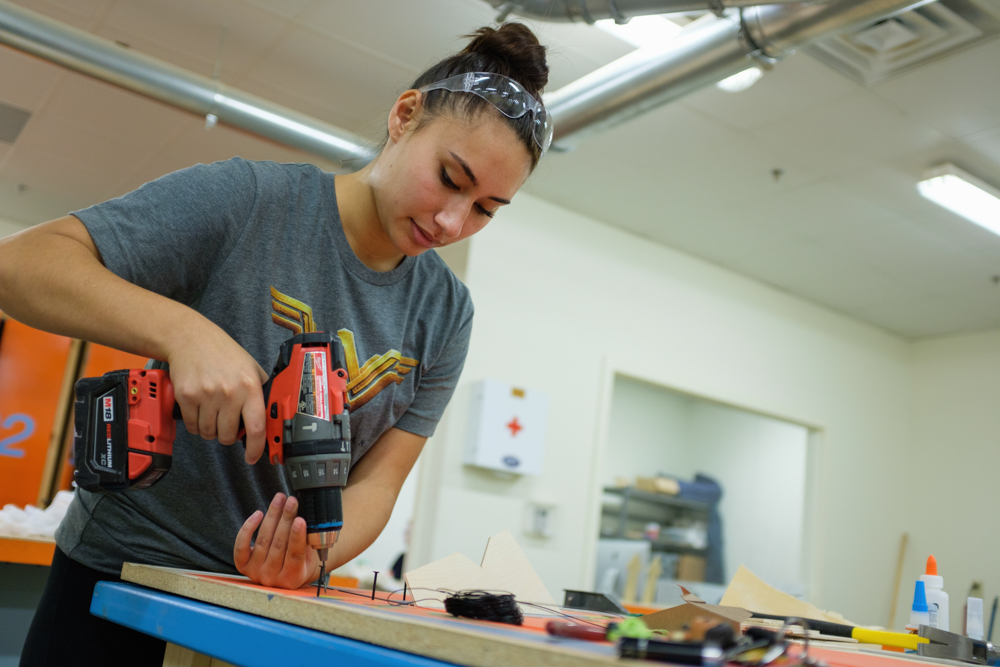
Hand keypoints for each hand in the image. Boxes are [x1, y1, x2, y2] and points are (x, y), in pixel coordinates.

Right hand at [166, 321, 269, 462]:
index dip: (256, 448)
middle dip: (227, 436)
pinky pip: (192, 427)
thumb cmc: (223, 353)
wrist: (191, 339)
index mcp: (250, 387)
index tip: (252, 457)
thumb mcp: (251, 368)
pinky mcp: (186, 397)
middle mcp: (230, 393)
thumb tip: (266, 420)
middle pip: (227, 436)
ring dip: (210, 430)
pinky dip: (195, 425)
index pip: (256, 427)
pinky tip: (199, 410)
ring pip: (208, 433)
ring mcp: (207, 395)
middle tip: (226, 422)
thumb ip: (259, 392)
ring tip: (212, 412)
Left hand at [234, 493, 318, 588]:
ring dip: (272, 516)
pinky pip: (241, 546)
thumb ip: (306, 540)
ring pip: (263, 540)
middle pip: (278, 544)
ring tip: (279, 499)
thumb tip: (303, 515)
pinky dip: (248, 528)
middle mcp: (272, 578)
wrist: (285, 575)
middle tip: (291, 501)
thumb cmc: (301, 561)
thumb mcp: (309, 554)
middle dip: (286, 519)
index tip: (300, 519)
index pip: (295, 555)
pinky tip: (258, 514)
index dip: (297, 536)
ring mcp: (256, 572)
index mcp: (293, 577)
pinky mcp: (243, 566)